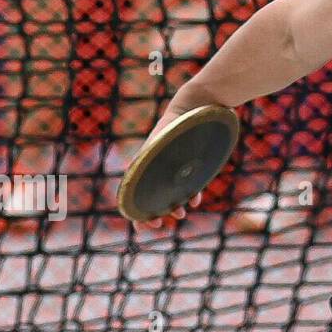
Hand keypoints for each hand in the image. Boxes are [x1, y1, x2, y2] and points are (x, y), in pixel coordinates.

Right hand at [129, 102, 205, 233]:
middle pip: (152, 195)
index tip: (140, 226)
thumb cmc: (176, 123)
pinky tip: (195, 200)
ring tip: (181, 215)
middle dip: (153, 213)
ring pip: (172, 192)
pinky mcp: (193, 163)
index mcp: (145, 162)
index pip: (134, 192)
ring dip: (174, 207)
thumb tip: (136, 190)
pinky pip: (191, 183)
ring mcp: (175, 165)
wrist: (198, 104)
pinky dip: (193, 194)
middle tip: (159, 224)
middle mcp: (158, 165)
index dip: (136, 212)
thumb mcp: (160, 145)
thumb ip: (150, 164)